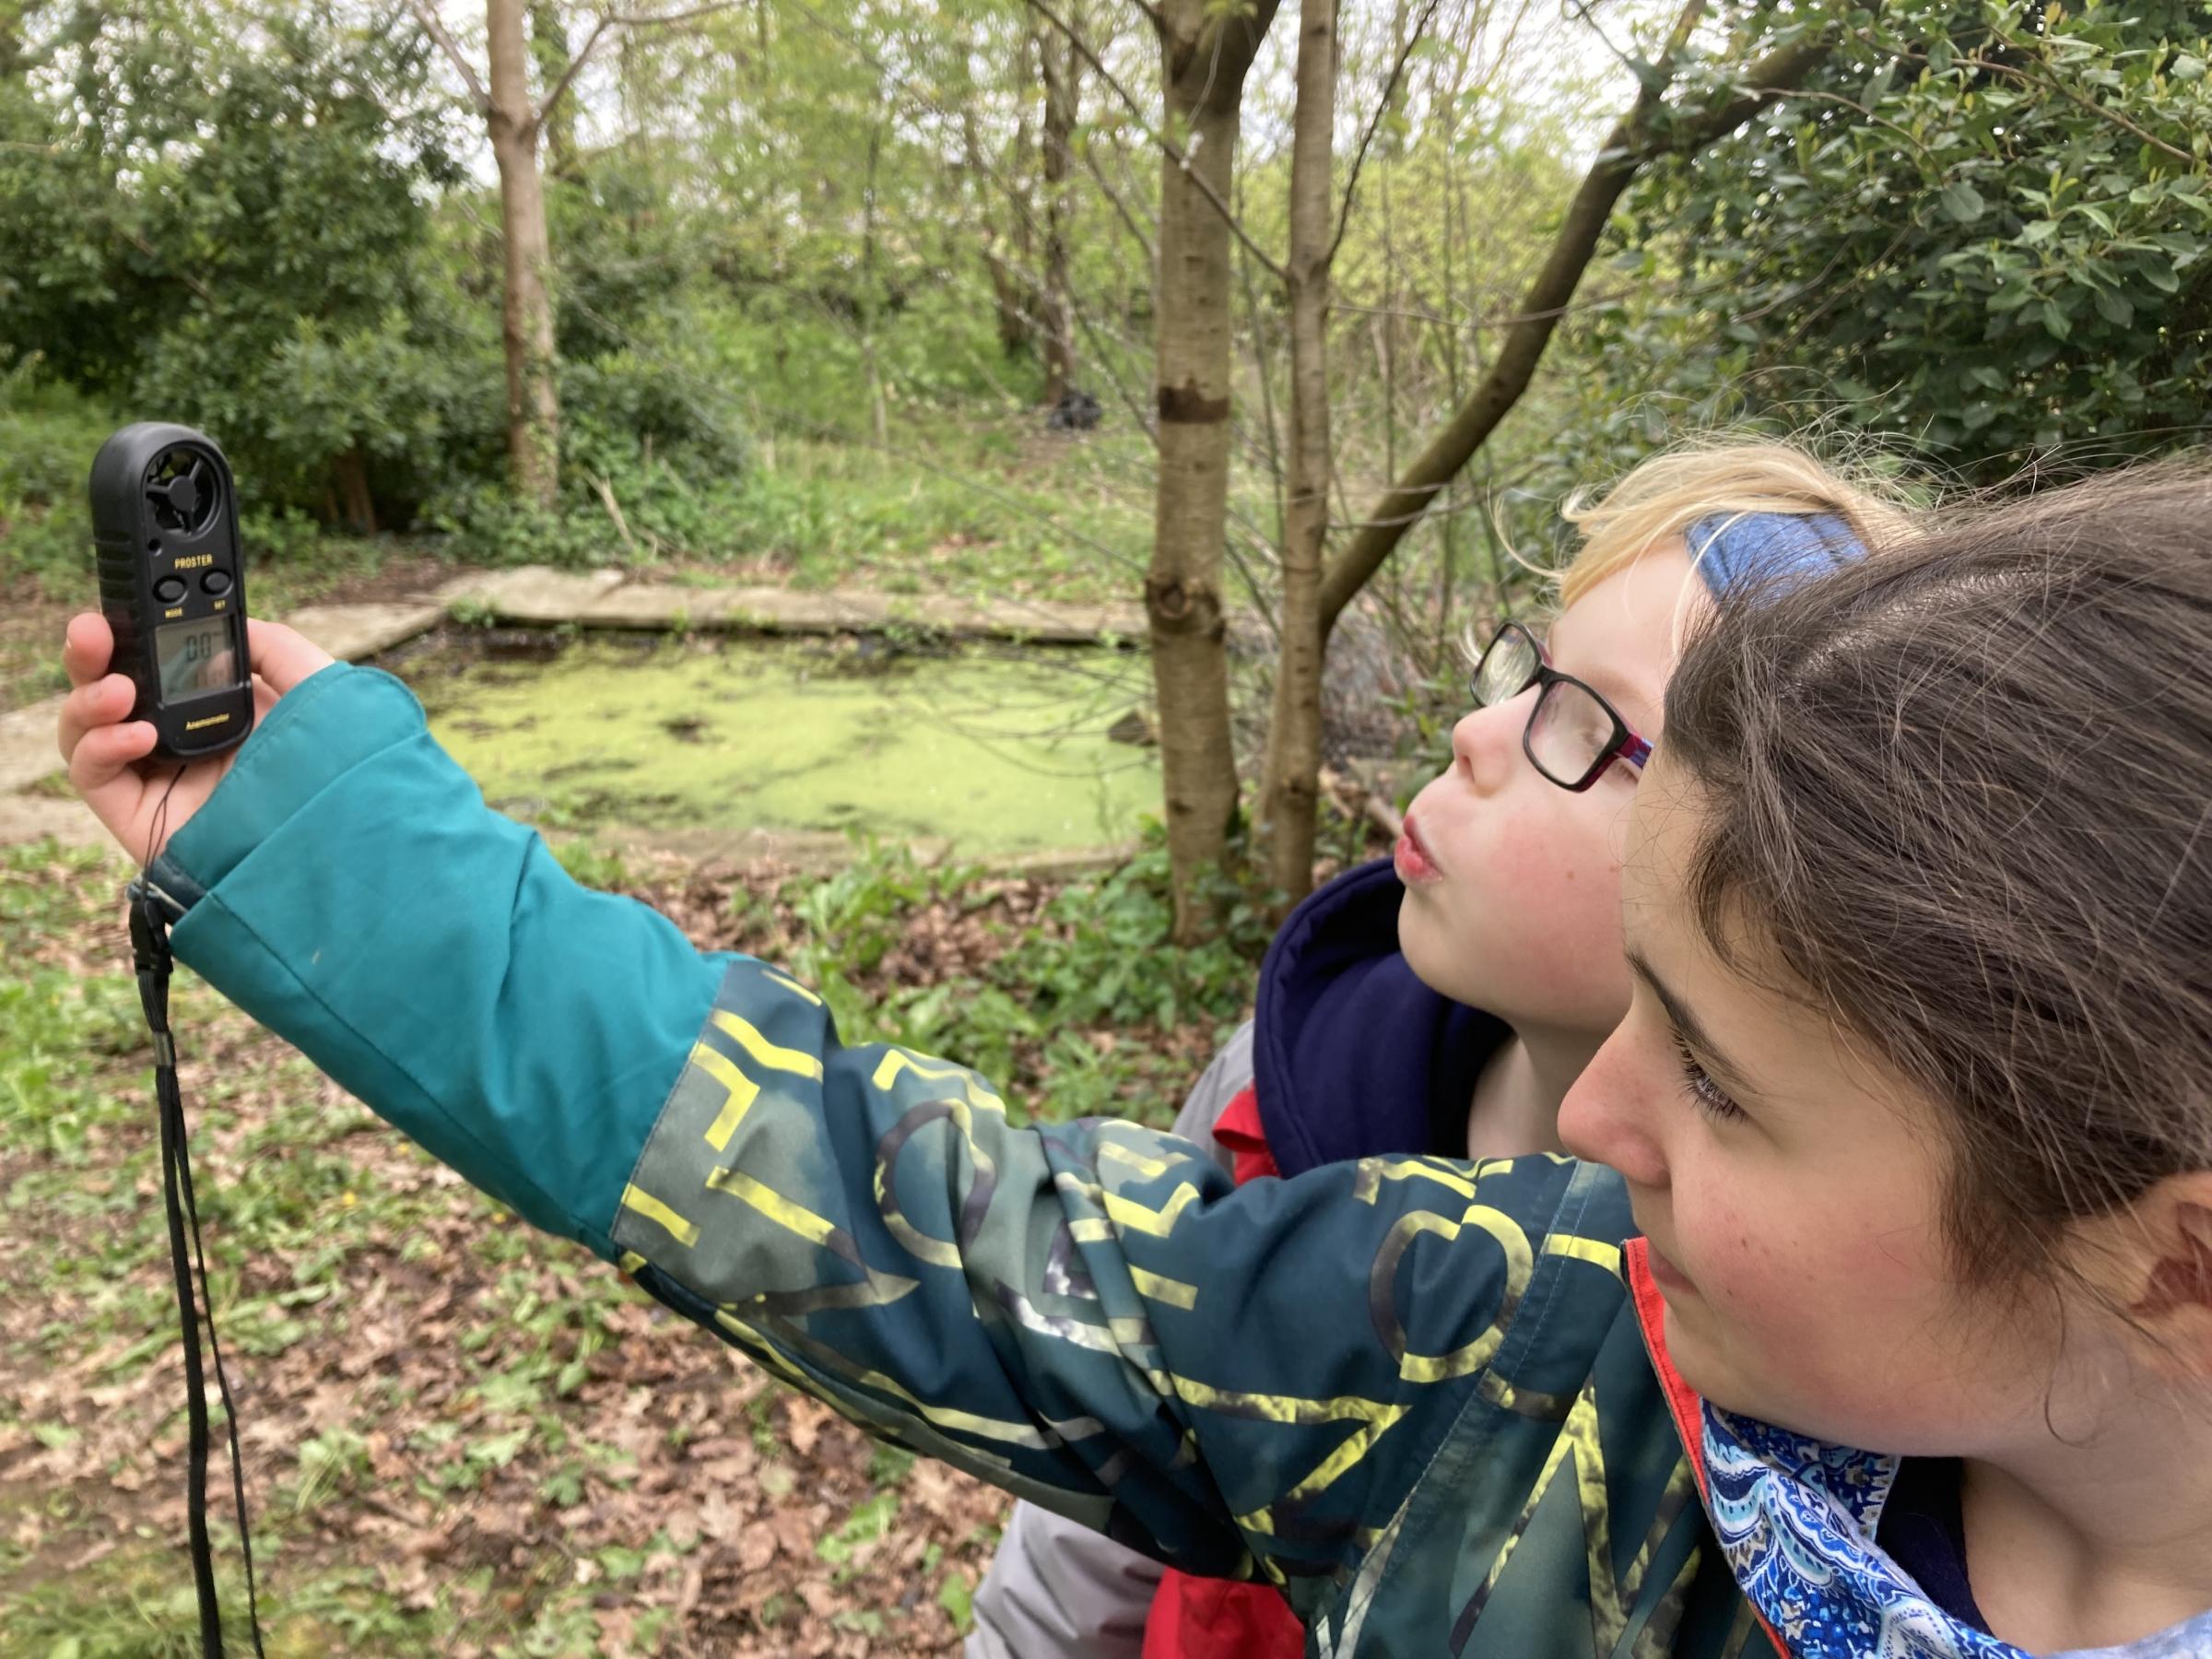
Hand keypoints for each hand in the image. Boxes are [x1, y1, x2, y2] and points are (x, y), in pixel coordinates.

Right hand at [58, 614, 336, 863]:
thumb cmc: (334, 766)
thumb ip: (271, 646)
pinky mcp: (138, 815)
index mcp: (214, 709)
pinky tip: (138, 736)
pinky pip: (91, 775)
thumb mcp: (313, 688)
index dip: (127, 635)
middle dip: (90, 653)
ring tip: (118, 690)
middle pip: (108, 689)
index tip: (121, 609)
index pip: (150, 664)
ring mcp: (156, 778)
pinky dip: (100, 747)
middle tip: (91, 630)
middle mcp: (179, 740)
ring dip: (87, 699)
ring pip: (86, 730)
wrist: (334, 836)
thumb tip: (225, 628)